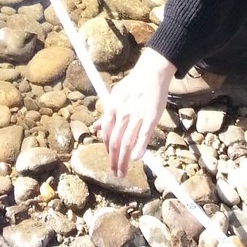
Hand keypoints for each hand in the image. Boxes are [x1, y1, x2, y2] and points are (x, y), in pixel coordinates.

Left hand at [92, 48, 174, 176]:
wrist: (150, 73)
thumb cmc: (133, 86)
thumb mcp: (115, 97)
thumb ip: (107, 114)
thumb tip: (96, 128)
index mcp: (112, 108)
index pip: (106, 134)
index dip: (107, 150)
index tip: (110, 160)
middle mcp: (122, 113)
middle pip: (114, 142)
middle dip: (113, 161)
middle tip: (114, 173)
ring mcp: (136, 115)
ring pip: (126, 142)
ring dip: (123, 160)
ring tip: (122, 172)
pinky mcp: (150, 117)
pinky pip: (143, 135)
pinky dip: (139, 148)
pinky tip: (137, 158)